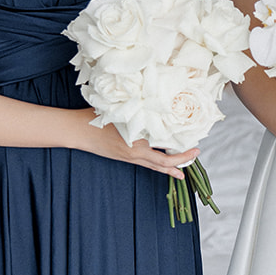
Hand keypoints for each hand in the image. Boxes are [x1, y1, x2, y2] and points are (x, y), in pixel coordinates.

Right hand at [72, 108, 199, 174]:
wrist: (79, 130)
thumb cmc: (99, 117)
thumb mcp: (121, 110)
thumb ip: (139, 110)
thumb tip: (158, 102)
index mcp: (137, 140)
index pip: (164, 151)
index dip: (181, 152)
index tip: (195, 146)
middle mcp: (135, 152)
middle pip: (163, 163)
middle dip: (181, 161)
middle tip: (196, 155)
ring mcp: (130, 157)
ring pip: (155, 166)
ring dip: (170, 168)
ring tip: (183, 172)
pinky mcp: (125, 158)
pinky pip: (146, 165)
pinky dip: (158, 167)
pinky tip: (166, 169)